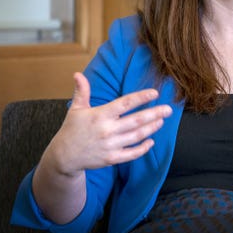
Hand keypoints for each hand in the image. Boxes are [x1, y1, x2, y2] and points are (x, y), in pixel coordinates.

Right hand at [48, 72, 172, 176]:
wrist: (63, 156)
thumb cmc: (72, 129)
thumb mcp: (76, 109)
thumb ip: (82, 91)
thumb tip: (78, 74)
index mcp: (100, 115)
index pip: (125, 103)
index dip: (141, 98)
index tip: (155, 93)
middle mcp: (107, 130)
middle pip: (136, 120)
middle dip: (155, 114)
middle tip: (169, 109)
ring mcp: (110, 145)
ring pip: (137, 136)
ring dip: (152, 128)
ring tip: (162, 120)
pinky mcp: (111, 158)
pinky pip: (131, 154)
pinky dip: (143, 148)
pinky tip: (151, 141)